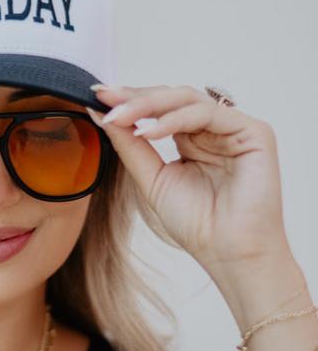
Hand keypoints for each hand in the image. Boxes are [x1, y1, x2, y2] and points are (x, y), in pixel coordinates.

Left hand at [87, 84, 291, 273]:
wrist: (229, 254)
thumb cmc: (198, 225)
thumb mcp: (152, 179)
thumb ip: (130, 146)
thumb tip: (101, 114)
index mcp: (193, 138)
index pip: (160, 108)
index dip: (129, 100)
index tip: (96, 96)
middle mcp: (214, 129)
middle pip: (172, 97)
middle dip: (135, 97)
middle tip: (104, 98)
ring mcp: (235, 128)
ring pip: (187, 98)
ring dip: (149, 105)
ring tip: (120, 117)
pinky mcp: (254, 132)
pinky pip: (207, 113)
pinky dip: (174, 120)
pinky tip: (148, 133)